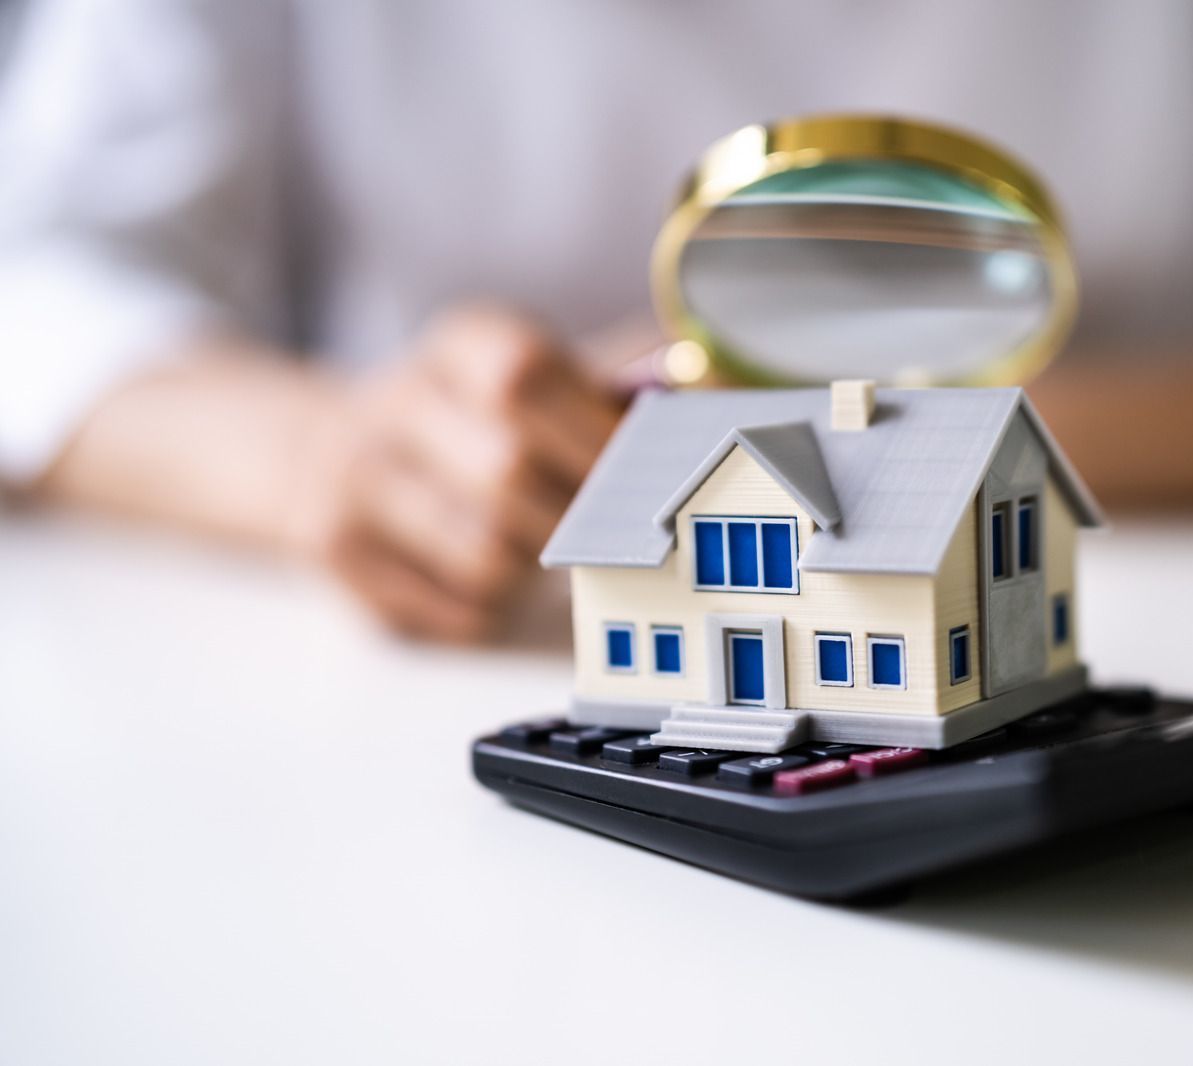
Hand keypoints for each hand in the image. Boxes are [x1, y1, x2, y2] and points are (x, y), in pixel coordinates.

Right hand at [295, 305, 621, 640]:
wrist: (323, 455)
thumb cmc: (476, 426)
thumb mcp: (534, 379)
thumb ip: (621, 387)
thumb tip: (717, 389)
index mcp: (458, 345)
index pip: (524, 375)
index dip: (593, 433)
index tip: (639, 472)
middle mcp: (394, 402)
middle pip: (507, 475)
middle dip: (575, 516)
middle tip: (605, 529)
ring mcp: (353, 479)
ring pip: (484, 557)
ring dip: (532, 569)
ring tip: (533, 544)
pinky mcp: (336, 552)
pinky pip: (453, 610)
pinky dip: (492, 608)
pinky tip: (483, 574)